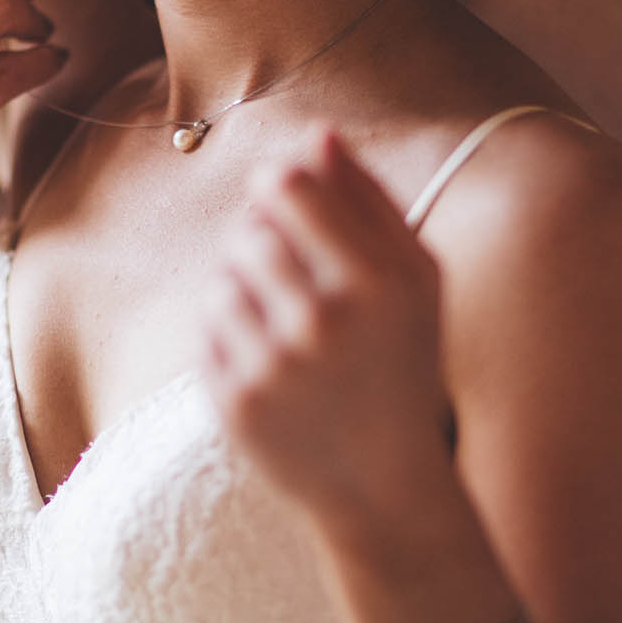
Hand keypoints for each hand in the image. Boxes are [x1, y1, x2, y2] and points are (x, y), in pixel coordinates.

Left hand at [199, 128, 454, 539]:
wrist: (384, 485)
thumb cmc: (403, 361)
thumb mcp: (414, 280)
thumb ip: (367, 202)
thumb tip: (316, 137)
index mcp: (378, 283)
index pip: (289, 188)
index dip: (278, 183)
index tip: (283, 198)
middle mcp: (325, 324)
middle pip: (249, 232)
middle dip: (260, 239)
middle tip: (286, 267)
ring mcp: (276, 369)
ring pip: (220, 280)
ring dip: (242, 286)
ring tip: (281, 315)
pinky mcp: (237, 406)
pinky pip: (207, 332)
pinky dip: (230, 335)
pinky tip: (269, 357)